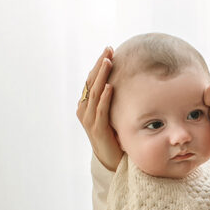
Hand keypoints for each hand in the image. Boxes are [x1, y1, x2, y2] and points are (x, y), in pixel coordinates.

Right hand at [76, 46, 123, 171]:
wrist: (110, 159)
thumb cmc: (113, 134)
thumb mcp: (111, 113)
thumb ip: (112, 99)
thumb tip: (124, 79)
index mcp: (85, 104)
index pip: (91, 80)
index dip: (98, 65)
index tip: (108, 51)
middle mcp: (84, 110)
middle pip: (91, 82)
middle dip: (100, 65)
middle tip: (108, 50)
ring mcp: (89, 120)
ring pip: (95, 93)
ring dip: (102, 76)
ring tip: (108, 62)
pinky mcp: (97, 129)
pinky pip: (100, 110)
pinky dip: (104, 98)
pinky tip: (110, 87)